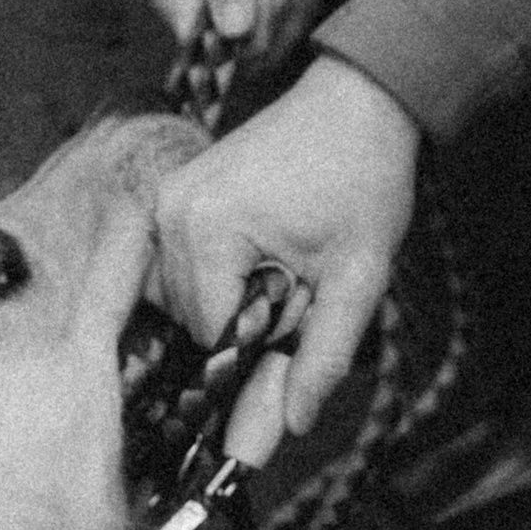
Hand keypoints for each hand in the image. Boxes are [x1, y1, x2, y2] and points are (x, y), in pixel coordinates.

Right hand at [153, 54, 421, 439]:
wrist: (359, 102)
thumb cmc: (364, 179)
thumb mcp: (358, 276)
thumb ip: (321, 355)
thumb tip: (292, 426)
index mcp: (207, 230)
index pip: (214, 336)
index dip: (263, 344)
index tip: (303, 314)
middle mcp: (170, 211)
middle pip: (195, 319)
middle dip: (250, 320)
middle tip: (303, 277)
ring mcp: (166, 197)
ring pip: (186, 297)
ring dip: (235, 297)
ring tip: (287, 257)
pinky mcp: (173, 192)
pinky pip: (184, 265)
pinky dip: (222, 273)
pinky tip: (266, 248)